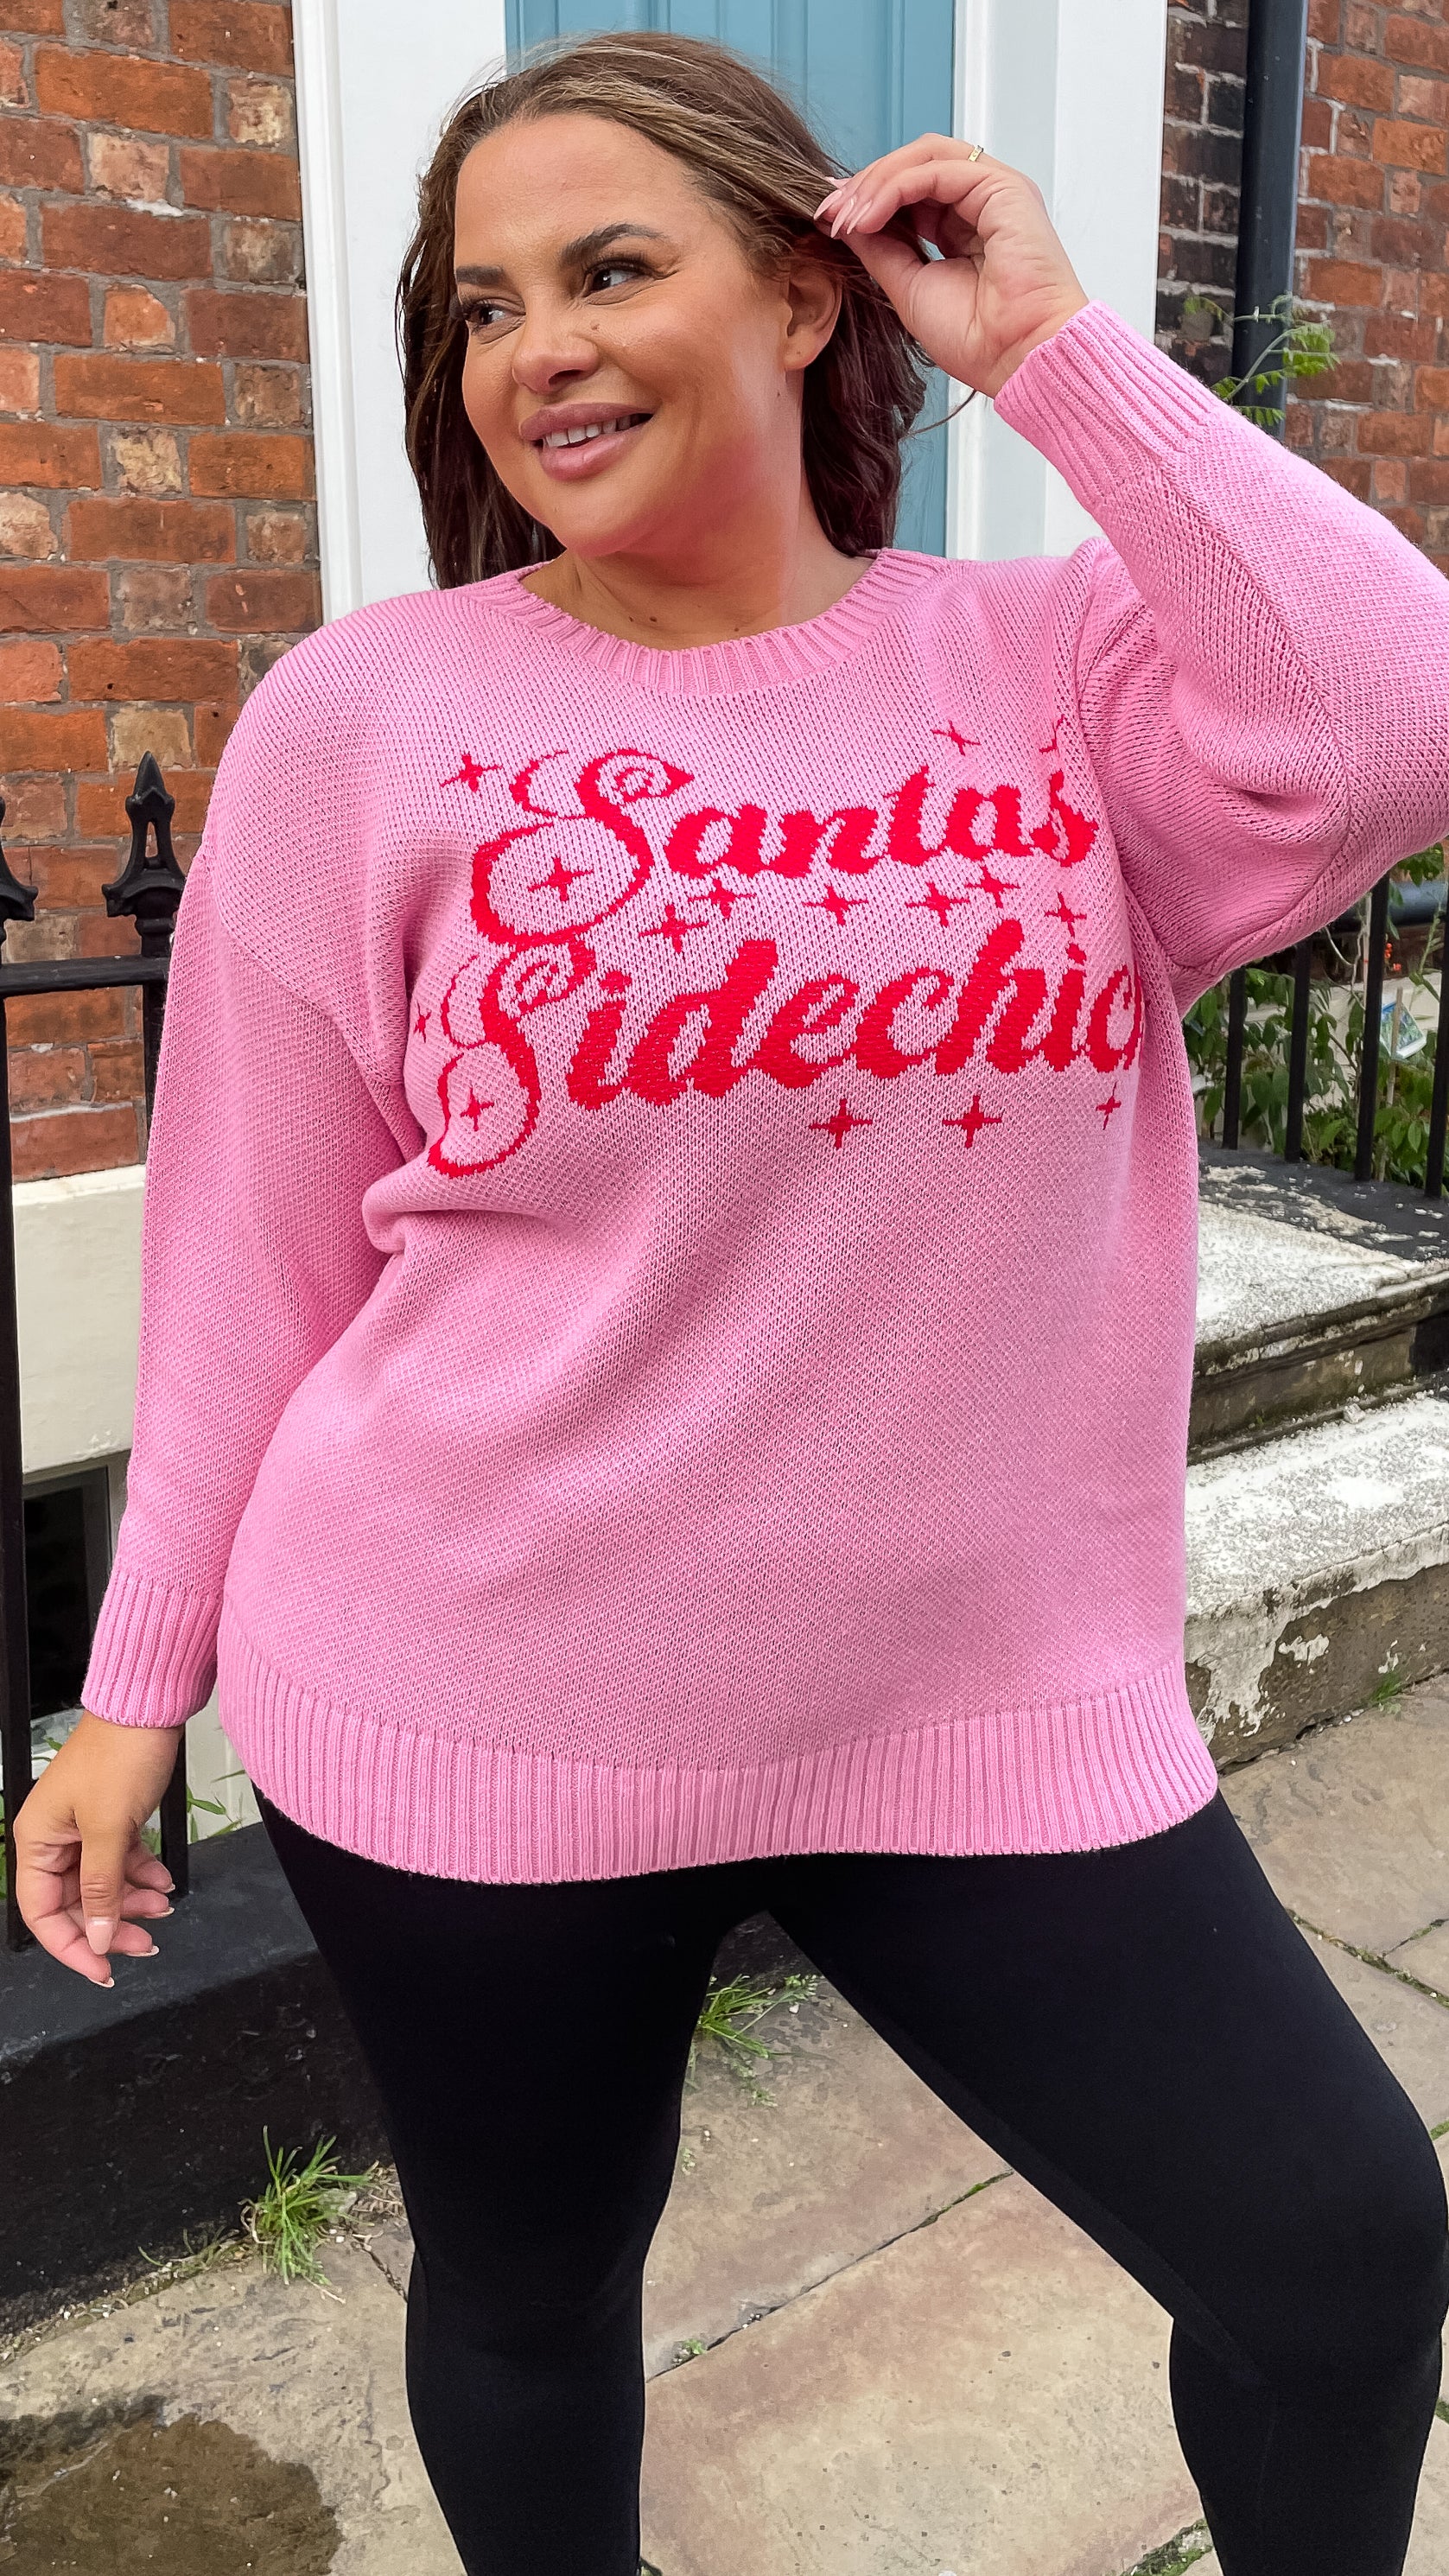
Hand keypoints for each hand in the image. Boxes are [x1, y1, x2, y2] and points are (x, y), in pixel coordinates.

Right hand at [12, 1709, 180, 1985]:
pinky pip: (120, 1861)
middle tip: (145, 1942)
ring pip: (102, 1884)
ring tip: (161, 1906)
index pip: (42, 1913)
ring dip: (131, 1900)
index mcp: (37, 1839)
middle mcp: (54, 1836)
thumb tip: (100, 1938)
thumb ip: (102, 1889)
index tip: (103, 1969)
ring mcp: (83, 1827)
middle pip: (75, 1902)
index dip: (72, 1946)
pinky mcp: (110, 1817)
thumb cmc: (120, 1753)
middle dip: (111, 1924)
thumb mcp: (109, 1829)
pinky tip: (162, 1879)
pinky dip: (140, 1873)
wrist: (148, 1706)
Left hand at [816, 137, 1087, 399]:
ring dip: (877, 182)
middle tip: (830, 212)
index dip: (868, 197)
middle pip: (916, 163)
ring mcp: (995, 191)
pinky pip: (937, 170)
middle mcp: (982, 202)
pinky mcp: (1003, 188)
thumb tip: (845, 221)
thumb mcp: (908, 288)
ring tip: (846, 215)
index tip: (830, 218)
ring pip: (925, 157)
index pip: (911, 189)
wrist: (1017, 359)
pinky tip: (870, 214)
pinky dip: (896, 187)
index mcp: (965, 226)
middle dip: (867, 184)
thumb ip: (880, 249)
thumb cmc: (979, 340)